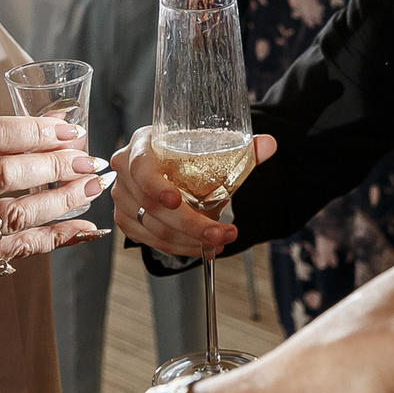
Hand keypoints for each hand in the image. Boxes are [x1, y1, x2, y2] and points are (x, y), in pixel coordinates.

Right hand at [0, 116, 112, 280]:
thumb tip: (58, 120)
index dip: (33, 131)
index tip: (67, 130)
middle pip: (2, 176)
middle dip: (54, 165)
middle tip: (86, 159)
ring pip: (14, 215)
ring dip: (62, 200)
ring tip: (92, 185)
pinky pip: (18, 247)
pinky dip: (56, 237)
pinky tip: (84, 226)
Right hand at [113, 124, 279, 258]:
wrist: (170, 165)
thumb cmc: (187, 154)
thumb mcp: (211, 147)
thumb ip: (243, 149)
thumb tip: (270, 144)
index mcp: (141, 146)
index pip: (141, 168)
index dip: (156, 186)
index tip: (177, 200)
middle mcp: (125, 172)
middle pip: (152, 206)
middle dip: (190, 225)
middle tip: (220, 233)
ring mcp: (123, 199)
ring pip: (154, 229)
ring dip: (189, 240)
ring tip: (221, 240)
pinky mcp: (127, 220)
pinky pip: (152, 241)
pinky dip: (180, 248)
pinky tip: (202, 247)